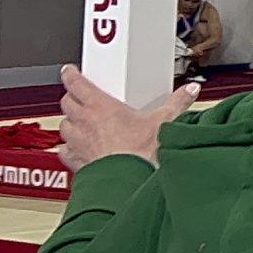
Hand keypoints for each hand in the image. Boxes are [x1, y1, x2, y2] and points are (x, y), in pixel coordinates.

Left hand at [57, 67, 199, 170]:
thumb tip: (189, 90)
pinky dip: (68, 148)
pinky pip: (64, 151)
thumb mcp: (164, 121)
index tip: (70, 71)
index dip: (71, 74)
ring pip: (63, 125)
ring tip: (79, 121)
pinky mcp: (77, 161)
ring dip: (70, 121)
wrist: (130, 181)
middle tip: (79, 95)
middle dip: (72, 97)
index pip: (77, 84)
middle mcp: (84, 122)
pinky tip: (75, 148)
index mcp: (101, 107)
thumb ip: (178, 102)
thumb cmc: (141, 152)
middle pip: (67, 102)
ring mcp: (77, 142)